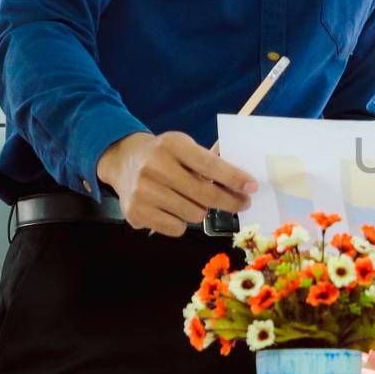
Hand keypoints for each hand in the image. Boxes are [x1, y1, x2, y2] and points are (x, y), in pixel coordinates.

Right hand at [94, 131, 256, 236]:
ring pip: (194, 214)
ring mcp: (143, 191)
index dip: (234, 178)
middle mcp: (154, 166)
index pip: (209, 165)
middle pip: (205, 194)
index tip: (252, 187)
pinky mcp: (136, 212)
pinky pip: (177, 228)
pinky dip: (181, 222)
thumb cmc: (164, 155)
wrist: (122, 161)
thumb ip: (209, 163)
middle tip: (242, 203)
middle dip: (230, 201)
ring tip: (192, 200)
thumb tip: (244, 185)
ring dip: (201, 211)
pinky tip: (173, 209)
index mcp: (172, 145)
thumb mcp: (184, 147)